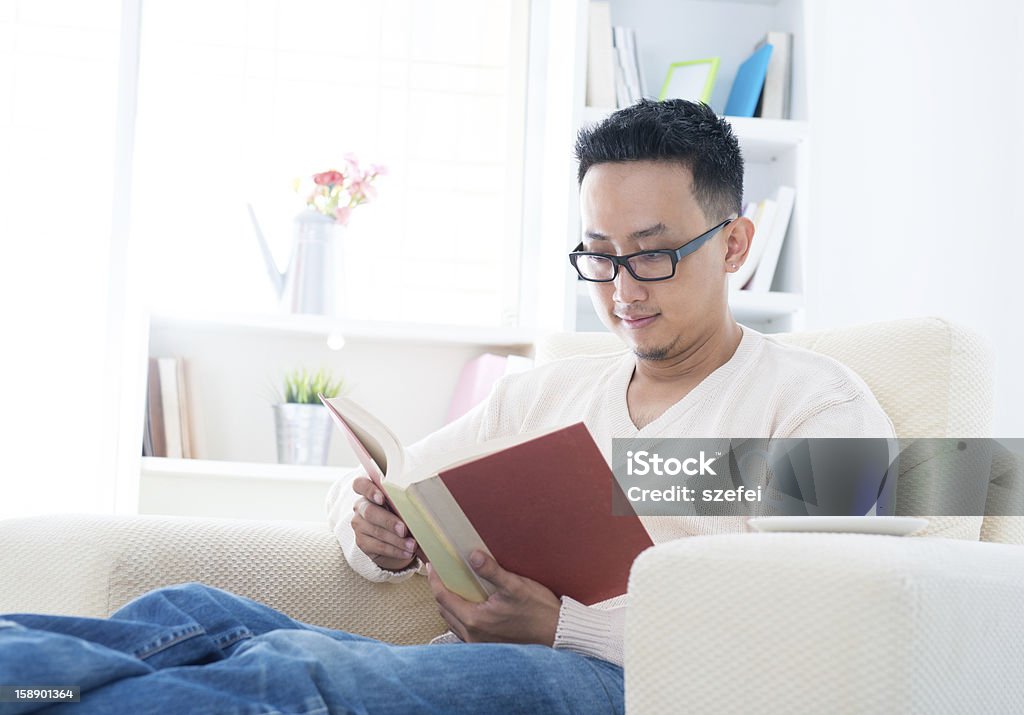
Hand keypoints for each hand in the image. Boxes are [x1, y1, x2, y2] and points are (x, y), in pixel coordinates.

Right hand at [351, 476, 418, 571]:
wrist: (395, 537)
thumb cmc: (401, 513)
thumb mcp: (402, 504)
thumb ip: (404, 500)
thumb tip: (421, 503)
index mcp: (369, 491)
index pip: (360, 484)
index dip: (369, 490)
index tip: (382, 498)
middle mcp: (361, 506)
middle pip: (370, 511)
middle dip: (388, 521)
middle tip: (404, 529)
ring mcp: (359, 525)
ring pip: (376, 531)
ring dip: (396, 540)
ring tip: (412, 545)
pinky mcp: (362, 542)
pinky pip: (379, 546)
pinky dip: (395, 550)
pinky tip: (406, 552)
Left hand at [426, 550, 560, 645]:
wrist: (556, 633)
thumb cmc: (538, 610)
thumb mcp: (515, 586)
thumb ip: (491, 570)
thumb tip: (472, 555)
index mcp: (474, 620)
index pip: (443, 598)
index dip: (435, 580)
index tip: (432, 566)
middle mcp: (472, 635)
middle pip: (444, 610)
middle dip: (440, 590)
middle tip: (442, 573)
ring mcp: (479, 643)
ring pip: (452, 621)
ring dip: (449, 604)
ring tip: (454, 586)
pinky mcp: (487, 645)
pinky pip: (463, 629)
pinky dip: (460, 614)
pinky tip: (471, 604)